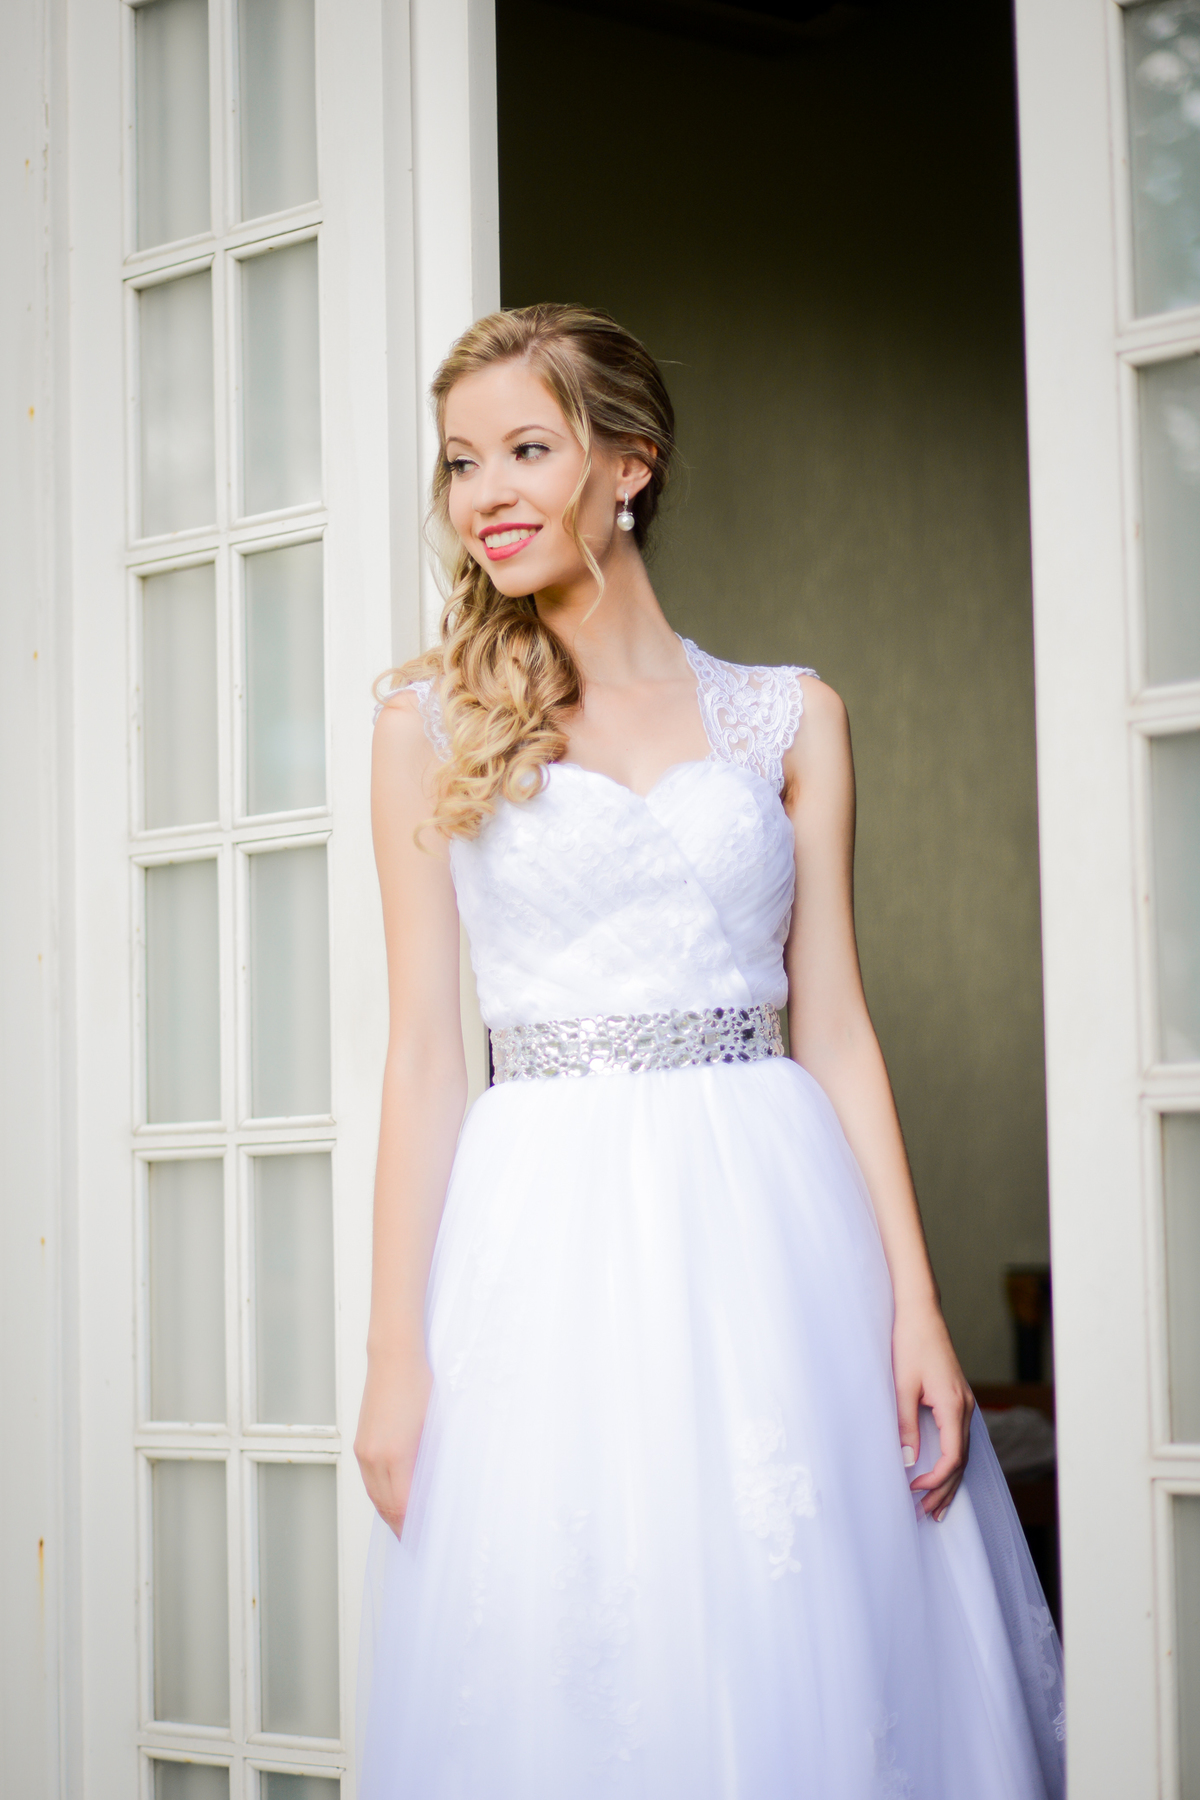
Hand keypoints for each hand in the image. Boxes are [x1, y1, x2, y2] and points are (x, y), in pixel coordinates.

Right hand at [354, 1349, 432, 1536]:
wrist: (394, 1358)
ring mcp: (364, 1450)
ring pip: (374, 1495)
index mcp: (395, 1455)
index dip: (412, 1527)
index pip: (402, 1506)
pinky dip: (380, 1495)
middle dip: (400, 1527)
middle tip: (416, 1541)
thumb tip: (432, 1487)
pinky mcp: (360, 1443)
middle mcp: (374, 1457)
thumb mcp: (433, 1427)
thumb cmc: (418, 1385)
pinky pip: (368, 1480)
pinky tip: (391, 1499)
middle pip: (385, 1506)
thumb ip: (429, 1461)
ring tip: (405, 1526)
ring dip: (388, 1514)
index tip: (424, 1538)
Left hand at [892, 1304, 973, 1521]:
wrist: (921, 1314)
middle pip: (961, 1461)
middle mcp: (965, 1408)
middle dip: (945, 1490)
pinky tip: (943, 1474)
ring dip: (950, 1481)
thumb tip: (907, 1461)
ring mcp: (964, 1404)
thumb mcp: (902, 1386)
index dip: (935, 1480)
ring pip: (963, 1453)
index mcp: (953, 1406)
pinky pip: (960, 1440)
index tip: (914, 1491)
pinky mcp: (958, 1400)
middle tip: (926, 1515)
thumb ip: (905, 1425)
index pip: (952, 1457)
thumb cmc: (910, 1345)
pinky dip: (952, 1462)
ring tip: (937, 1508)